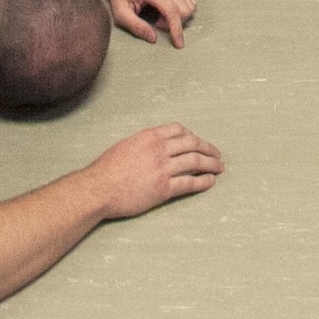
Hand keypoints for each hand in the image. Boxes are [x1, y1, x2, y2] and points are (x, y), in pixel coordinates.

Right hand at [85, 124, 223, 220]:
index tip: (198, 141)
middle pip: (192, 144)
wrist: (98, 189)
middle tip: (217, 154)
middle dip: (207, 148)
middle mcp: (159, 149)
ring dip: (211, 164)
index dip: (192, 135)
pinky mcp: (163, 189)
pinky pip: (189, 183)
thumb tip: (154, 145)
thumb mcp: (125, 145)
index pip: (179, 130)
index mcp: (150, 137)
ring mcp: (163, 169)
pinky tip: (210, 182)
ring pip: (195, 162)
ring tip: (219, 167)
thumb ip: (143, 143)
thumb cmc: (106, 169)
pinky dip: (203, 182)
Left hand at [106, 0, 196, 45]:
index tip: (178, 44)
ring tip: (160, 16)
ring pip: (189, 5)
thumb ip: (136, 26)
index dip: (176, 30)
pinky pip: (188, 0)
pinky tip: (166, 10)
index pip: (172, 12)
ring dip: (178, 16)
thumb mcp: (120, 12)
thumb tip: (153, 38)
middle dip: (174, 23)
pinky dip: (180, 9)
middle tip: (157, 22)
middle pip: (184, 10)